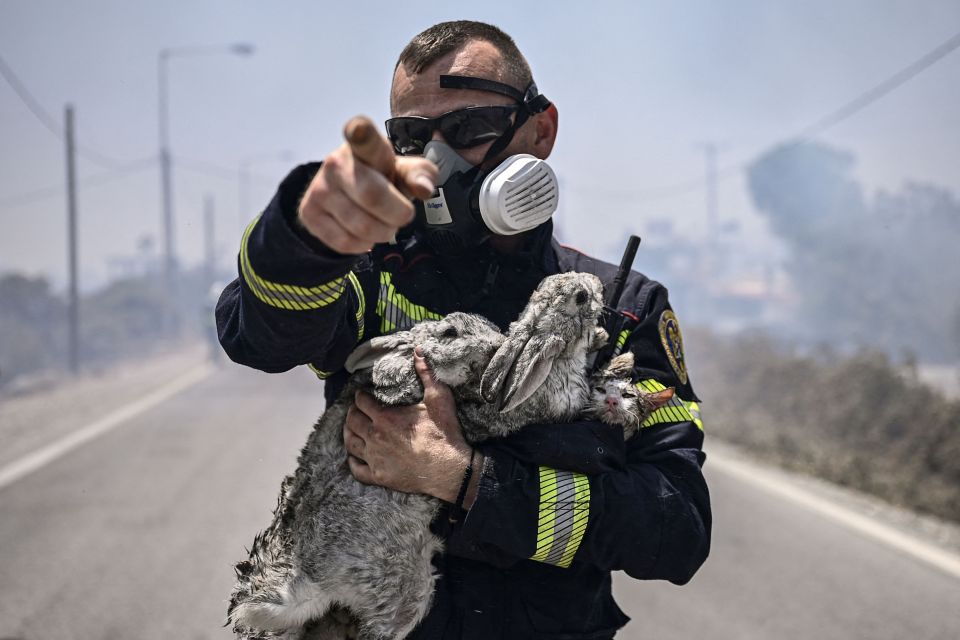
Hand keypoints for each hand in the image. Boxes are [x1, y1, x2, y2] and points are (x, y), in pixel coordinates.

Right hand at [298, 116, 437, 253]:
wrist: (344, 193)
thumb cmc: (382, 178)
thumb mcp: (404, 171)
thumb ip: (420, 175)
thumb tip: (424, 189)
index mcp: (363, 145)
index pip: (362, 137)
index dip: (360, 133)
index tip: (358, 129)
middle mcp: (336, 163)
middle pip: (373, 197)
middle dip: (397, 215)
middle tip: (401, 215)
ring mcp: (319, 188)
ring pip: (361, 227)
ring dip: (382, 233)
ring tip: (382, 223)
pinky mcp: (309, 213)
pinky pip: (346, 243)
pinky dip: (363, 245)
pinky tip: (363, 234)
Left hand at [343, 348, 472, 501]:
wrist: (450, 469)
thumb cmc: (444, 433)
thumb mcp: (438, 398)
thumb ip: (426, 373)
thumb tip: (418, 350)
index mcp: (385, 417)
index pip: (362, 402)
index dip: (360, 396)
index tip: (362, 395)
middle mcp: (375, 437)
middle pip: (352, 421)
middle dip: (352, 413)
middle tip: (356, 410)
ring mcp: (375, 458)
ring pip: (350, 443)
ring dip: (348, 434)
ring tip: (351, 429)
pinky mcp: (379, 477)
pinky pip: (356, 469)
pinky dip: (352, 462)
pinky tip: (354, 457)